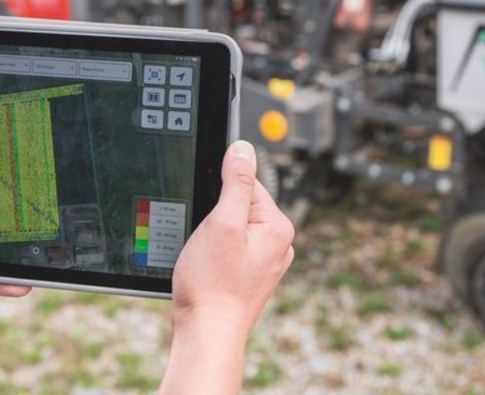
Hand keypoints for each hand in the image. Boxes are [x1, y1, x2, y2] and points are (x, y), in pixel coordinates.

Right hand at [160, 140, 294, 393]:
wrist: (206, 335)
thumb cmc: (212, 285)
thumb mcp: (222, 223)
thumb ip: (236, 182)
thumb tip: (243, 148)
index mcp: (279, 227)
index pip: (248, 183)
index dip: (219, 193)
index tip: (207, 215)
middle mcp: (279, 244)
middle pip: (238, 205)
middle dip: (214, 217)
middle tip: (206, 242)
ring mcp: (265, 262)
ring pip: (231, 228)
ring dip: (212, 236)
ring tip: (206, 260)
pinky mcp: (250, 276)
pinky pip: (229, 248)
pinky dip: (214, 253)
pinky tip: (207, 270)